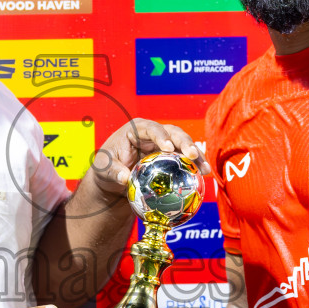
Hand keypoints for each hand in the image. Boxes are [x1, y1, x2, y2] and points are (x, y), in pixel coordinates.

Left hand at [85, 118, 210, 199]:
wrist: (114, 179)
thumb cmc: (106, 168)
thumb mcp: (103, 170)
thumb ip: (112, 172)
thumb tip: (124, 178)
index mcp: (136, 129)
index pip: (151, 128)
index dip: (161, 136)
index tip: (168, 148)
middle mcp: (153, 134)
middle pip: (173, 133)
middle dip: (185, 142)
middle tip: (192, 156)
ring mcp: (164, 144)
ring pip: (184, 144)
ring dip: (196, 155)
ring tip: (205, 169)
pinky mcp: (171, 157)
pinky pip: (185, 158)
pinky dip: (195, 165)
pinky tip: (204, 176)